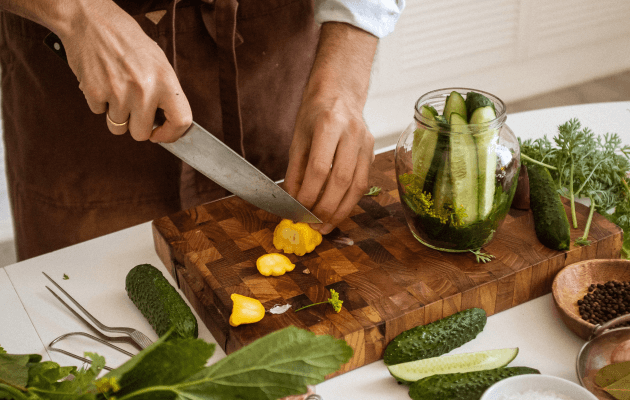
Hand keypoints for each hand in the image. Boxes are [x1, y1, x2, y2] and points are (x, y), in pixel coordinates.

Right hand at [58, 1, 190, 141]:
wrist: (91, 20)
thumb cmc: (126, 40)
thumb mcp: (158, 62)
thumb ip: (165, 92)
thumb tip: (167, 121)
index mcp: (165, 80)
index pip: (180, 121)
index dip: (171, 134)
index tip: (162, 134)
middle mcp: (144, 90)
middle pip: (141, 134)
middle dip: (136, 125)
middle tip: (133, 109)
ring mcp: (118, 93)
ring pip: (118, 127)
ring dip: (117, 115)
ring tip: (117, 91)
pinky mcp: (95, 93)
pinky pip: (99, 113)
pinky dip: (100, 103)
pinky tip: (103, 83)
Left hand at [284, 23, 377, 234]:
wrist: (341, 91)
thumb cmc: (315, 112)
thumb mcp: (298, 137)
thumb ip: (296, 170)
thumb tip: (293, 201)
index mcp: (329, 124)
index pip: (320, 167)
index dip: (309, 193)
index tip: (298, 210)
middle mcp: (352, 133)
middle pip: (342, 180)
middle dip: (326, 208)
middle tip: (313, 225)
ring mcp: (366, 142)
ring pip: (357, 186)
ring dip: (341, 211)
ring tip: (326, 226)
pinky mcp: (372, 151)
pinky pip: (363, 182)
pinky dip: (350, 201)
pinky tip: (338, 212)